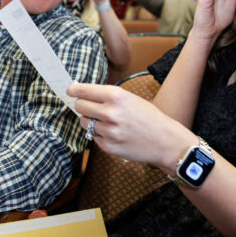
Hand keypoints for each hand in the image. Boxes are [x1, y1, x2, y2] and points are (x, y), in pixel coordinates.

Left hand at [67, 82, 195, 171]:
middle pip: (80, 106)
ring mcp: (108, 131)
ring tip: (107, 122)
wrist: (165, 141)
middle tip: (89, 106)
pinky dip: (100, 135)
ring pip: (85, 123)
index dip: (73, 90)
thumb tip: (82, 92)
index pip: (83, 91)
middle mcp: (110, 113)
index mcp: (115, 96)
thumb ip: (107, 96)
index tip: (70, 90)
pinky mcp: (108, 147)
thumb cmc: (149, 117)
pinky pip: (94, 138)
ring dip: (91, 121)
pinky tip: (114, 134)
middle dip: (82, 105)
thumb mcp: (130, 99)